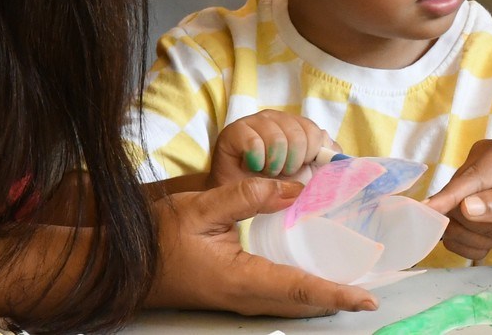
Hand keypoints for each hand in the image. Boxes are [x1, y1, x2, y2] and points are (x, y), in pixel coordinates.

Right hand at [147, 178, 376, 316]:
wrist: (118, 266)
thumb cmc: (156, 237)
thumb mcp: (201, 206)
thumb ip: (248, 196)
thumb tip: (295, 189)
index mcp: (240, 279)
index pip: (299, 289)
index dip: (336, 294)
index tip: (367, 297)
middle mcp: (244, 297)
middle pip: (300, 302)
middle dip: (337, 299)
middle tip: (372, 290)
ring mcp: (238, 299)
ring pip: (289, 303)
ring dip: (321, 296)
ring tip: (353, 285)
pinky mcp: (233, 293)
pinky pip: (276, 297)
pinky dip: (301, 291)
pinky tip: (314, 277)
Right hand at [211, 112, 335, 186]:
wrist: (235, 195)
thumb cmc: (272, 184)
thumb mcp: (304, 174)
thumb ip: (324, 160)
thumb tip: (341, 156)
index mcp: (298, 125)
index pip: (316, 133)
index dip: (311, 155)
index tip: (300, 168)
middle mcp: (279, 118)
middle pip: (299, 136)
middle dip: (292, 163)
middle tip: (281, 172)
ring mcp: (257, 121)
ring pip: (278, 139)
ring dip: (274, 164)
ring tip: (266, 171)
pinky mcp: (236, 130)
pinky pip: (254, 143)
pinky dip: (257, 160)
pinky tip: (253, 166)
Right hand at [425, 132, 491, 261]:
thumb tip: (467, 206)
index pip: (472, 178)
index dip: (450, 198)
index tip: (429, 211)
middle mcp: (483, 161)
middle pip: (458, 202)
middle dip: (486, 228)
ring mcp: (471, 184)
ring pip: (451, 221)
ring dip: (482, 238)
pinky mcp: (464, 207)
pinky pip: (451, 233)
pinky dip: (473, 246)